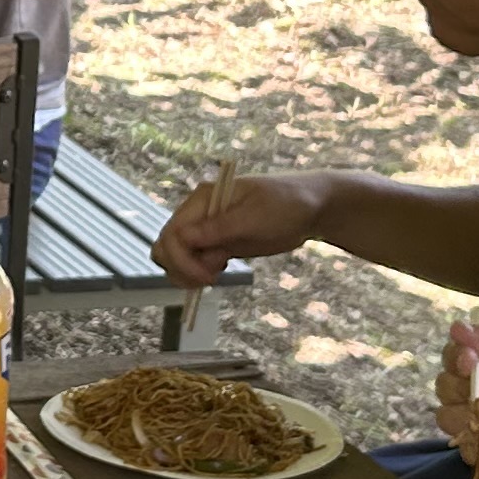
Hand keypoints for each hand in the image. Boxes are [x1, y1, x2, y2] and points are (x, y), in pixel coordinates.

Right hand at [156, 169, 321, 284]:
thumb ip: (218, 228)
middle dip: (180, 267)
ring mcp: (207, 230)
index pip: (173, 231)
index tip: (205, 277)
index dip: (181, 258)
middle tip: (209, 279)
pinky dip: (200, 273)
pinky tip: (222, 270)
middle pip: (166, 244)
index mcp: (203, 198)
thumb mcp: (254, 217)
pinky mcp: (218, 244)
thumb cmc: (286, 205)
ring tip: (218, 273)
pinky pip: (195, 262)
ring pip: (177, 256)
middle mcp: (199, 213)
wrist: (311, 208)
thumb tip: (182, 237)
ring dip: (189, 272)